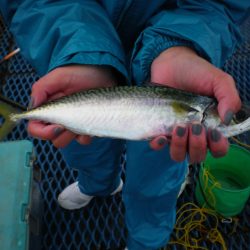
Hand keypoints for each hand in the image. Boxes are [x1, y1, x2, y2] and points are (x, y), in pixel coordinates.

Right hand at [28, 65, 116, 147]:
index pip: (35, 127)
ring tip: (82, 120)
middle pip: (50, 137)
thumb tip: (32, 107)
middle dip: (59, 134)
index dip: (42, 132)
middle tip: (70, 123)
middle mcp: (59, 117)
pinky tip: (91, 124)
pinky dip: (86, 136)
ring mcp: (73, 123)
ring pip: (64, 141)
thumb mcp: (59, 76)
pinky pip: (82, 140)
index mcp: (48, 107)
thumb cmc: (81, 73)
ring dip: (71, 135)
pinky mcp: (86, 126)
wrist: (104, 75)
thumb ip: (42, 88)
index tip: (56, 126)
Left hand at [150, 46, 240, 162]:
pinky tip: (160, 136)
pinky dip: (159, 145)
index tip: (213, 133)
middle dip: (197, 146)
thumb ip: (229, 97)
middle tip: (195, 126)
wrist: (171, 63)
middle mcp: (194, 133)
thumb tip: (226, 120)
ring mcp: (175, 132)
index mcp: (211, 125)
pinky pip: (158, 145)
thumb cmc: (196, 72)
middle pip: (197, 155)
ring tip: (179, 128)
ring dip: (179, 147)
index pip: (218, 148)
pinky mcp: (159, 127)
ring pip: (178, 154)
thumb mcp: (219, 80)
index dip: (217, 147)